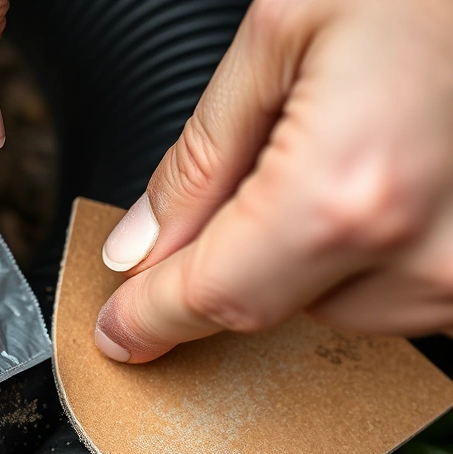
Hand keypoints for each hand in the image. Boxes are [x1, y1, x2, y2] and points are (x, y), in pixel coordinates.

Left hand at [95, 0, 452, 362]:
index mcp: (350, 192)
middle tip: (239, 173)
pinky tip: (368, 183)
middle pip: (264, 305)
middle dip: (221, 257)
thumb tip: (140, 245)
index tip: (119, 332)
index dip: (150, 316)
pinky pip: (389, 297)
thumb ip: (199, 155)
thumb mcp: (279, 33)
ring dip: (297, 252)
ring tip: (335, 150)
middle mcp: (421, 254)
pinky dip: (354, 255)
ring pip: (326, 307)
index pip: (215, 296)